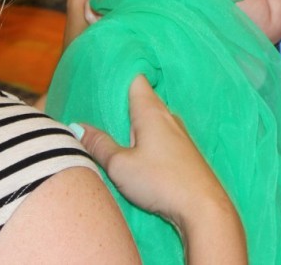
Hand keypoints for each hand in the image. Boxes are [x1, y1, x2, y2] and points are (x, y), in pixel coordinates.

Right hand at [79, 76, 245, 262]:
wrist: (203, 208)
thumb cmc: (161, 181)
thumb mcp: (120, 165)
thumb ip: (99, 145)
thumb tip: (77, 127)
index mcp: (151, 111)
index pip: (136, 78)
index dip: (121, 73)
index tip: (103, 72)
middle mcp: (167, 116)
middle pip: (142, 98)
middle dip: (122, 100)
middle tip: (97, 102)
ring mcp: (178, 134)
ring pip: (151, 119)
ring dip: (134, 121)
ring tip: (111, 125)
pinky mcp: (184, 152)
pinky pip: (159, 135)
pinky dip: (145, 136)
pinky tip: (135, 148)